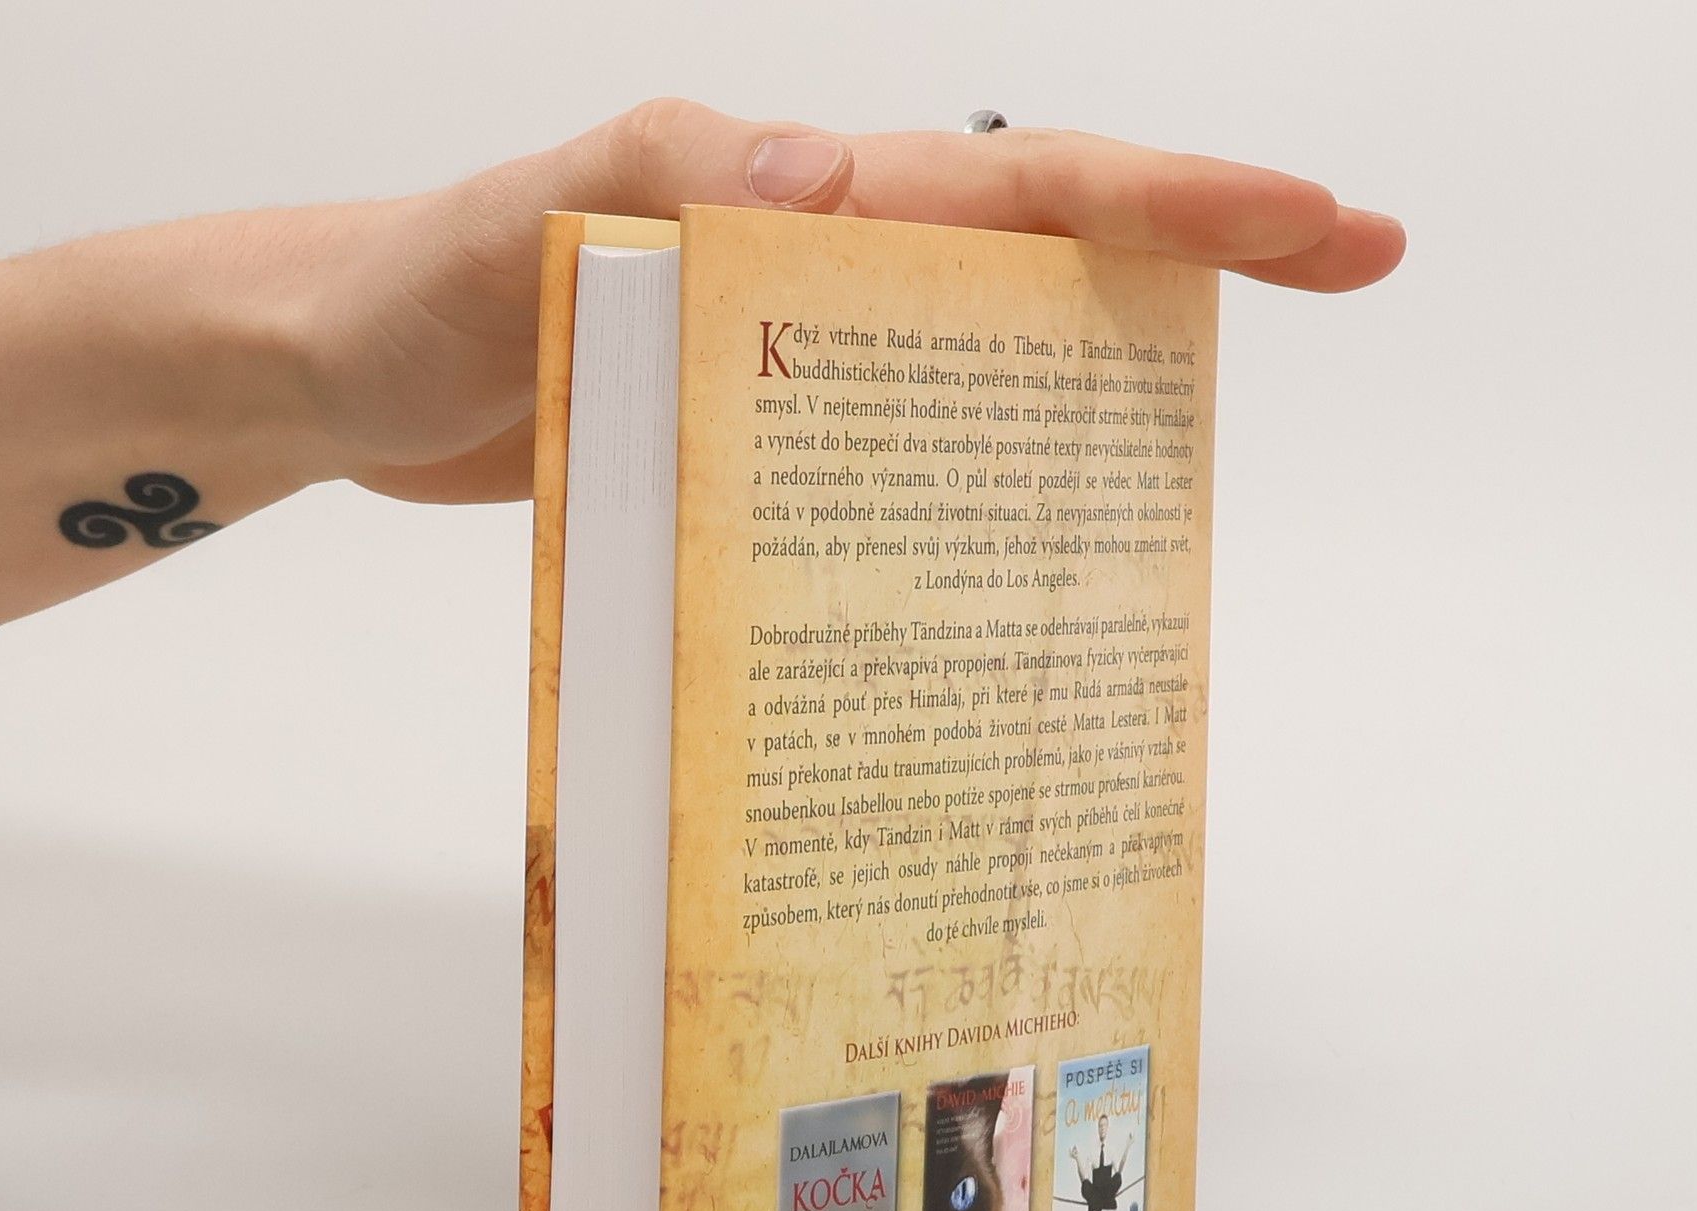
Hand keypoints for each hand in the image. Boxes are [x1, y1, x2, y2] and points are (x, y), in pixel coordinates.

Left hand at [300, 99, 1405, 506]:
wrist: (348, 376)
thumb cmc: (417, 290)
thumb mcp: (520, 226)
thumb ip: (656, 180)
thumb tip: (833, 180)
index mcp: (799, 202)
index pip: (1013, 184)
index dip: (1168, 198)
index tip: (1311, 216)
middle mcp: (825, 267)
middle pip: (1044, 252)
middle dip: (1199, 252)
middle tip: (1348, 265)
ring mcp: (801, 356)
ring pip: (988, 356)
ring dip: (1108, 375)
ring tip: (1219, 434)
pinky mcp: (763, 436)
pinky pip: (897, 449)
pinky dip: (975, 481)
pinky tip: (1023, 546)